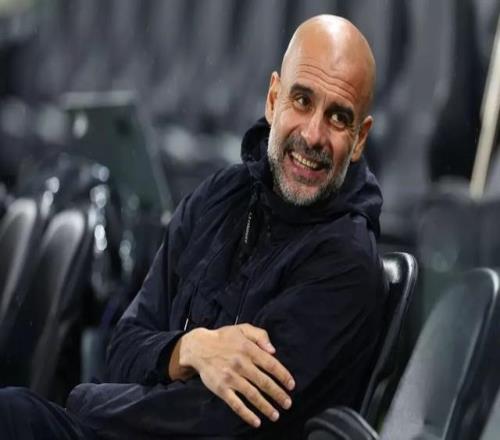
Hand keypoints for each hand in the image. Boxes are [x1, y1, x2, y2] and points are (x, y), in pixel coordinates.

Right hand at [176, 324, 294, 427]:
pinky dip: (247, 414)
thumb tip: (273, 350)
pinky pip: (236, 404)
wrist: (199, 347)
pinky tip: (256, 421)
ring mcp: (230, 377)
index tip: (291, 385)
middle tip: (288, 403)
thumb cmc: (224, 338)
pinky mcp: (221, 388)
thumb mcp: (243, 328)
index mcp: (248, 349)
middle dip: (278, 394)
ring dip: (266, 407)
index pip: (270, 364)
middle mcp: (241, 364)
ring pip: (252, 395)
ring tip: (276, 415)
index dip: (283, 376)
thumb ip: (260, 335)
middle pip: (264, 382)